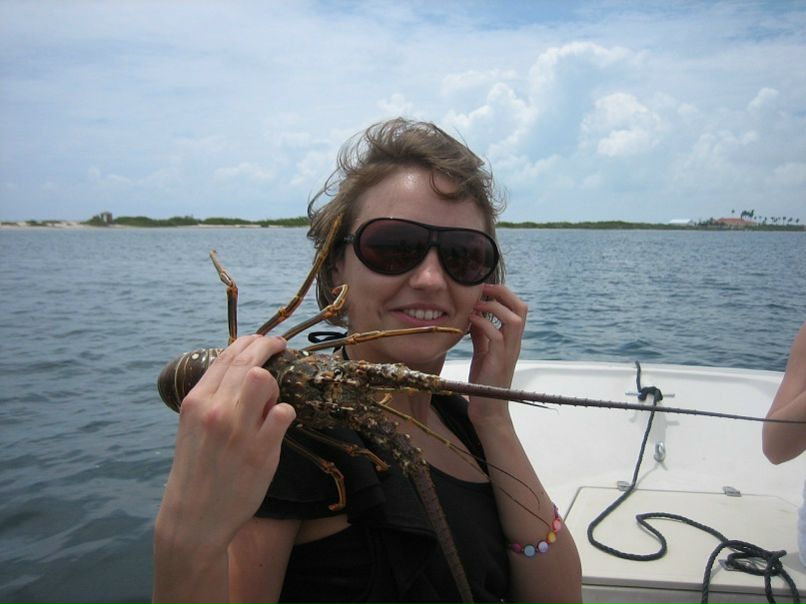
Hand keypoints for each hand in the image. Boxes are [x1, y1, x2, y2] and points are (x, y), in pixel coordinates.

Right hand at [156, 335, 295, 552]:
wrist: (194, 517)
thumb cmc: (197, 469)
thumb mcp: (193, 425)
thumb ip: (214, 398)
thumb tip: (243, 369)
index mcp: (196, 402)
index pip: (226, 357)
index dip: (250, 342)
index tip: (265, 339)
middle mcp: (215, 411)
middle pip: (249, 361)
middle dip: (268, 347)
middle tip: (280, 345)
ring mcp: (239, 430)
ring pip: (265, 380)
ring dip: (273, 384)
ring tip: (269, 401)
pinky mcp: (261, 451)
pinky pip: (284, 412)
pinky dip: (284, 414)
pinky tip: (277, 424)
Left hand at [466, 284, 526, 423]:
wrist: (488, 409)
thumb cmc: (484, 380)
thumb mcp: (483, 351)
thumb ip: (481, 333)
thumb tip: (474, 314)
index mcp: (512, 339)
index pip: (518, 308)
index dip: (504, 293)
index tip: (484, 288)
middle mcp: (514, 343)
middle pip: (521, 308)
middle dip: (503, 293)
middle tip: (483, 289)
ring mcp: (509, 352)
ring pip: (514, 319)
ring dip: (494, 307)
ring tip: (476, 304)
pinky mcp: (498, 362)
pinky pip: (496, 336)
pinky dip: (483, 324)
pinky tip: (470, 321)